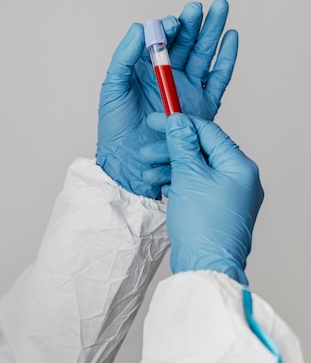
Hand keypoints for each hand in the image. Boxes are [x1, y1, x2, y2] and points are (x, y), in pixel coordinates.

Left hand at [96, 0, 237, 198]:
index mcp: (145, 70)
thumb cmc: (115, 128)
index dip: (170, 28)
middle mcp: (167, 77)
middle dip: (195, 23)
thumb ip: (124, 58)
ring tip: (222, 8)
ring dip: (213, 32)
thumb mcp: (113, 88)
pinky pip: (218, 79)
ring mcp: (186, 91)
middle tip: (202, 6)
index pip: (162, 41)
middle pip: (186, 43)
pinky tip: (231, 38)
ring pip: (203, 55)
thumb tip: (139, 27)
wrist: (129, 163)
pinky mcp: (202, 107)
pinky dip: (226, 58)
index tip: (174, 22)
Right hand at [148, 113, 262, 284]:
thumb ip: (182, 145)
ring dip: (169, 167)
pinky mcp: (216, 209)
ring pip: (195, 170)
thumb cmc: (203, 225)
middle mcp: (239, 179)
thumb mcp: (188, 176)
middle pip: (200, 151)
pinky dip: (177, 183)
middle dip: (170, 150)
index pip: (208, 132)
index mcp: (239, 166)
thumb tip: (178, 121)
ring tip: (148, 173)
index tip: (157, 120)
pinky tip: (161, 186)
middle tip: (147, 151)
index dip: (179, 124)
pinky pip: (195, 186)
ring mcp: (228, 195)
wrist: (206, 265)